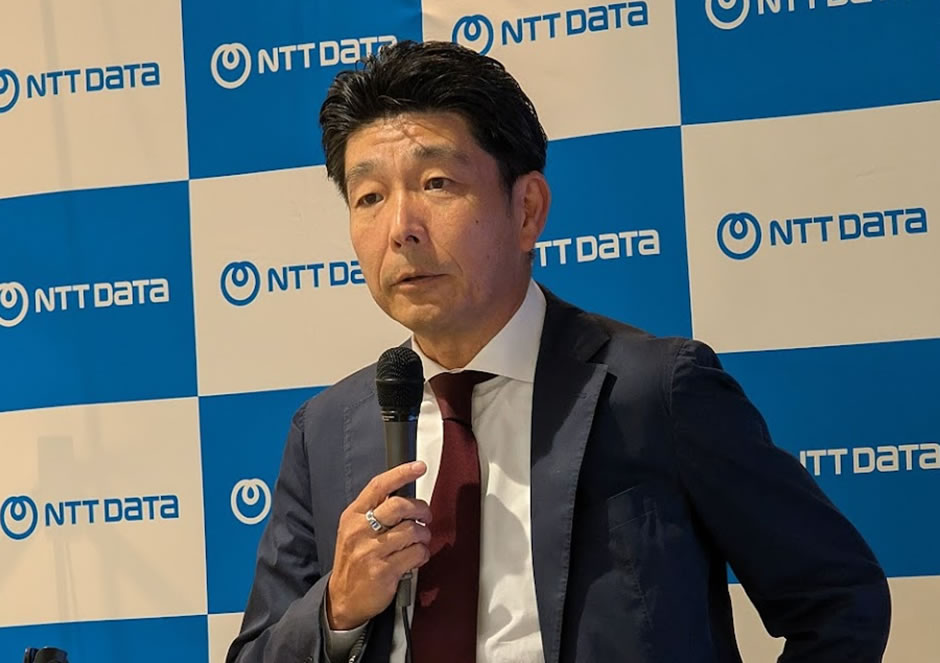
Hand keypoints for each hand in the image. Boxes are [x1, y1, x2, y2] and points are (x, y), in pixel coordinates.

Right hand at [326, 461, 431, 629]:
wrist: (342, 598)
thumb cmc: (353, 560)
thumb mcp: (354, 530)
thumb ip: (375, 511)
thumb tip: (405, 495)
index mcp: (353, 516)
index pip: (379, 486)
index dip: (402, 473)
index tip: (419, 466)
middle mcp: (360, 531)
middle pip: (400, 506)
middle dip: (421, 509)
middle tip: (426, 516)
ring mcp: (371, 551)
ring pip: (412, 531)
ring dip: (423, 535)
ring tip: (419, 541)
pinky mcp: (384, 571)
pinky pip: (416, 554)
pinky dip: (422, 554)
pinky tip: (416, 557)